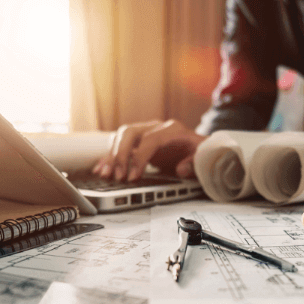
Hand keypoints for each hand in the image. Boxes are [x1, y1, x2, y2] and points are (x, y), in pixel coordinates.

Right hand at [92, 119, 206, 181]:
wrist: (197, 146)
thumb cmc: (198, 151)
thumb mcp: (203, 157)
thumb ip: (194, 162)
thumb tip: (181, 169)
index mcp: (172, 129)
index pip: (151, 139)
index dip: (140, 157)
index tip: (134, 176)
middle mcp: (155, 127)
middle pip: (130, 132)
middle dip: (121, 155)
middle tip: (119, 176)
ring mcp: (144, 132)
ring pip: (120, 138)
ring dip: (111, 156)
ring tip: (105, 175)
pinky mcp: (137, 141)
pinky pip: (119, 146)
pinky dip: (109, 157)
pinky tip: (101, 168)